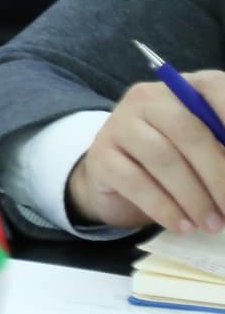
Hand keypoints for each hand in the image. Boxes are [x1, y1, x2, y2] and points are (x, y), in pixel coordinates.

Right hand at [67, 72, 224, 231]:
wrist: (117, 179)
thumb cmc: (174, 163)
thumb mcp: (204, 153)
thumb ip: (222, 153)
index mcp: (182, 90)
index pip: (213, 88)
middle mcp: (147, 99)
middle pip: (187, 131)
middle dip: (217, 174)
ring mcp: (119, 124)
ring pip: (161, 158)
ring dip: (193, 197)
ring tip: (212, 224)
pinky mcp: (100, 155)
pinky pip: (135, 182)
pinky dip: (164, 208)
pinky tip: (183, 225)